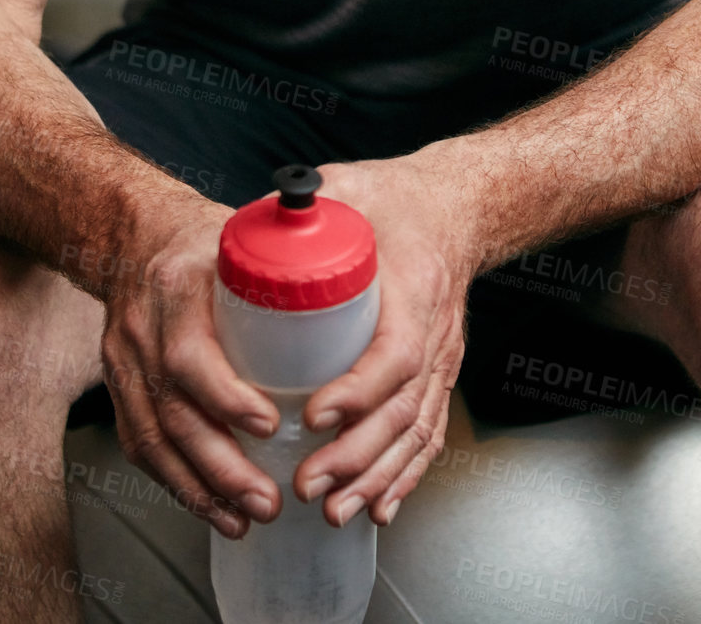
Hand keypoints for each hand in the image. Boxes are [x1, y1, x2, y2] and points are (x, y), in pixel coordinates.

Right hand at [100, 195, 284, 539]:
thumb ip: (286, 261)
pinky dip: (175, 482)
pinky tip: (209, 505)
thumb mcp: (240, 235)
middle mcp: (142, 330)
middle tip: (269, 500)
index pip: (190, 355)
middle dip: (221, 469)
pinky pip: (140, 445)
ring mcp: (124, 361)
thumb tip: (357, 276)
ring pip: (152, 440)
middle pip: (174, 414)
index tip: (270, 425)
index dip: (227, 398)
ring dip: (200, 490)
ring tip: (244, 519)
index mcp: (177, 288)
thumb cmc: (200, 238)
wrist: (133, 231)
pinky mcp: (118, 386)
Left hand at [292, 149, 476, 528]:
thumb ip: (302, 206)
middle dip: (356, 455)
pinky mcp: (438, 375)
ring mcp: (442, 360)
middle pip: (404, 408)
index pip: (396, 352)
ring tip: (332, 511)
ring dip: (375, 478)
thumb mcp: (350, 188)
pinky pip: (428, 435)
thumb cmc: (399, 200)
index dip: (359, 390)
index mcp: (415, 288)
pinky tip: (379, 509)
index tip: (314, 414)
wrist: (455, 207)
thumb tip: (245, 226)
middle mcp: (436, 333)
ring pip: (416, 432)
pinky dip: (405, 477)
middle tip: (306, 484)